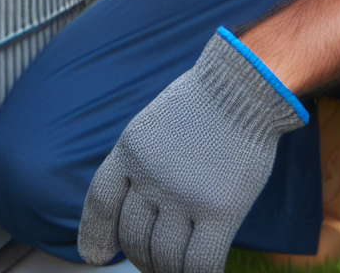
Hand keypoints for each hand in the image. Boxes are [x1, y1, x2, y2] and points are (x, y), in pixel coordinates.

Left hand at [78, 29, 307, 272]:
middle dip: (141, 255)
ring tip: (179, 267)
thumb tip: (138, 209)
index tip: (95, 256)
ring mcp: (183, 195)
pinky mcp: (220, 210)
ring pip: (163, 258)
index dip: (94, 234)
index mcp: (130, 149)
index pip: (100, 201)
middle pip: (132, 236)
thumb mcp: (155, 124)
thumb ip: (141, 162)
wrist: (244, 86)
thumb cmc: (205, 104)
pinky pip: (199, 264)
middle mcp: (150, 175)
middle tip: (156, 258)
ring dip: (168, 270)